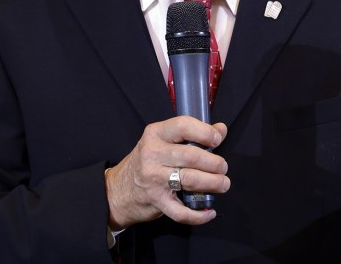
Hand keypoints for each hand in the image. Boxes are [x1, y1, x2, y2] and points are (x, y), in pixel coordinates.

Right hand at [105, 116, 228, 229]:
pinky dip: (199, 214)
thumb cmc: (146, 162)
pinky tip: (209, 212)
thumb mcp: (162, 142)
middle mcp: (152, 154)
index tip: (217, 139)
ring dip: (213, 184)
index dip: (204, 132)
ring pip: (190, 180)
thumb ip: (191, 135)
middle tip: (223, 168)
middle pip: (191, 156)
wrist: (117, 190)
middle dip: (214, 163)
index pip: (182, 126)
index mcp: (155, 134)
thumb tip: (221, 129)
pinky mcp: (156, 200)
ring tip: (222, 184)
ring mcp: (153, 178)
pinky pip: (181, 211)